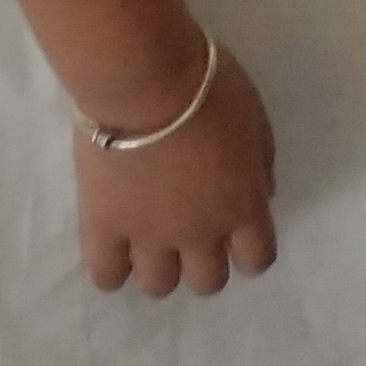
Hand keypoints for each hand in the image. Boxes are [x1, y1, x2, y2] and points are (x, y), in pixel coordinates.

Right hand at [74, 39, 278, 295]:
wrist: (147, 79)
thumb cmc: (210, 86)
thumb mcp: (256, 118)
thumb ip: (261, 163)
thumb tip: (261, 195)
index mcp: (242, 204)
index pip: (257, 259)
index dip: (248, 251)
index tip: (236, 235)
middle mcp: (200, 233)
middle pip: (208, 282)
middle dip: (203, 262)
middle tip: (189, 232)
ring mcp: (150, 236)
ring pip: (159, 286)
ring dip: (158, 265)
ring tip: (148, 236)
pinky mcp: (104, 229)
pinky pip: (106, 276)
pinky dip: (112, 266)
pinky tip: (114, 242)